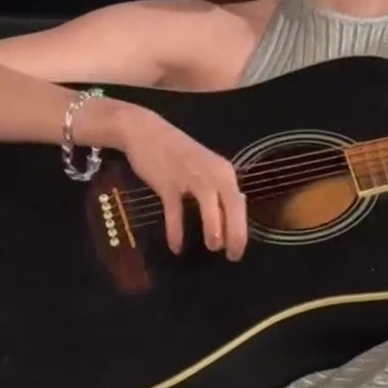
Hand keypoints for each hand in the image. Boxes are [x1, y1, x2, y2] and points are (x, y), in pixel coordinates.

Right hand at [116, 104, 246, 258]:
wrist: (145, 131)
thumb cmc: (177, 153)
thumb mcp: (205, 167)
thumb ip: (217, 189)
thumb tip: (228, 218)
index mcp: (224, 172)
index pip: (240, 203)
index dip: (242, 229)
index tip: (238, 249)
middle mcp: (212, 174)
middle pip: (231, 207)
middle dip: (235, 234)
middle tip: (232, 256)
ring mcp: (190, 177)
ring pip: (209, 208)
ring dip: (214, 230)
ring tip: (213, 248)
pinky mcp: (167, 183)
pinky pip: (175, 212)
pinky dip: (176, 231)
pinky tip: (176, 247)